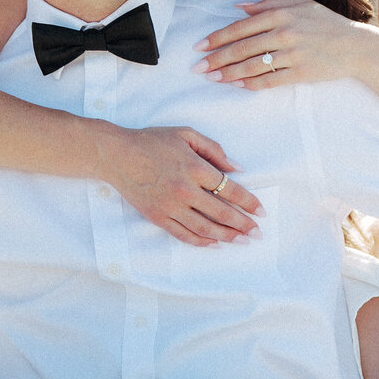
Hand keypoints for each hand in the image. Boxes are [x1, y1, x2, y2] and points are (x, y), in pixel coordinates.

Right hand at [106, 125, 263, 246]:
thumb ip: (214, 150)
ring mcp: (171, 206)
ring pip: (204, 228)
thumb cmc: (152, 141)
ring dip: (226, 236)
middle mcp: (186, 190)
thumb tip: (237, 168)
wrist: (117, 155)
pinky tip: (213, 244)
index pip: (231, 190)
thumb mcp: (186, 135)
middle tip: (257, 234)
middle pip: (221, 213)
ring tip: (241, 241)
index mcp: (195, 168)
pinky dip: (200, 241)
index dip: (249, 202)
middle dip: (243, 225)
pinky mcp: (158, 217)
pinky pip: (183, 234)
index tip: (261, 212)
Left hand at [193, 0, 362, 88]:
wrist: (356, 46)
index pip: (241, 27)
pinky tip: (236, 85)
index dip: (218, 38)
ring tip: (212, 78)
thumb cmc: (326, 23)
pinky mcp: (301, 73)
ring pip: (252, 66)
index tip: (200, 46)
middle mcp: (285, 32)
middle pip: (242, 48)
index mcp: (282, 14)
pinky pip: (270, 80)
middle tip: (198, 67)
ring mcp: (293, 54)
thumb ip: (269, 4)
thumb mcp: (300, 4)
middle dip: (216, 58)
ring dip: (228, 73)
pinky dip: (251, 84)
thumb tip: (239, 7)